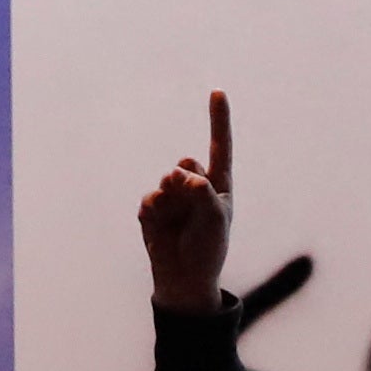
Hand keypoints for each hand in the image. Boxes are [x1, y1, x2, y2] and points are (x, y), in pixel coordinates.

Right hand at [140, 92, 233, 311]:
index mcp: (218, 186)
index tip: (217, 91)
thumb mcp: (215, 218)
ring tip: (178, 220)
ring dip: (172, 198)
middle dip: (187, 181)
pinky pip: (151, 197)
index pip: (220, 148)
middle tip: (191, 201)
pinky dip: (156, 208)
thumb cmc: (208, 249)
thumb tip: (178, 171)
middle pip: (187, 165)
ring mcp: (172, 197)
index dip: (218, 120)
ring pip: (167, 180)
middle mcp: (195, 187)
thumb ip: (202, 190)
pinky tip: (159, 224)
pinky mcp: (152, 209)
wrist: (184, 279)